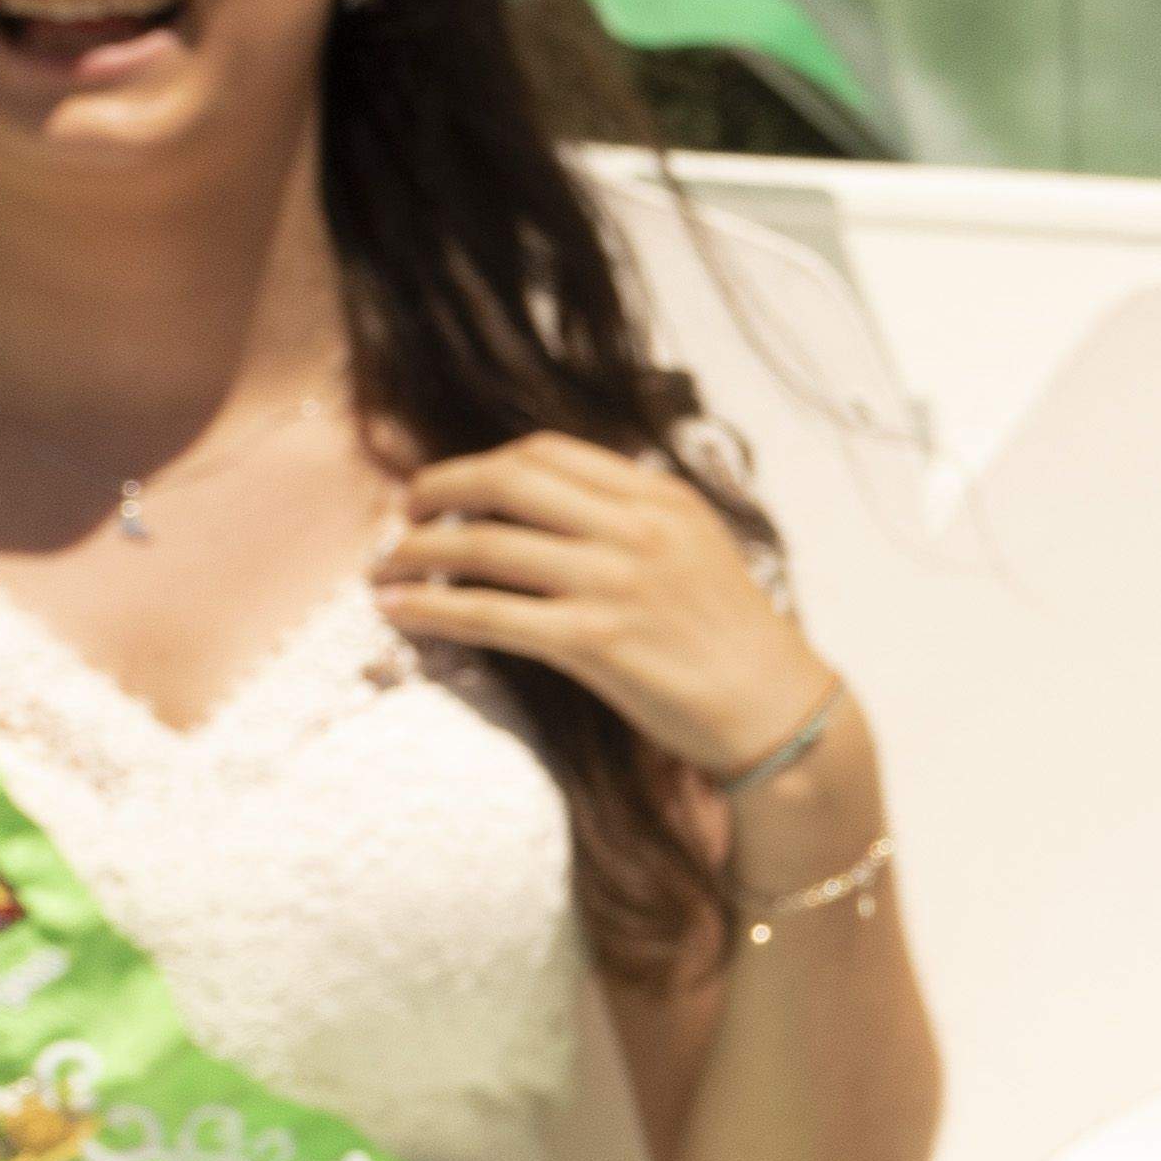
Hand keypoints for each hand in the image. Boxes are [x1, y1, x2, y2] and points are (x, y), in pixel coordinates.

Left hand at [379, 437, 838, 796]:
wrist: (777, 709)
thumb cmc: (734, 637)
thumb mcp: (697, 548)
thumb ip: (631, 516)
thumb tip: (545, 501)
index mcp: (661, 498)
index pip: (548, 452)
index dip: (481, 462)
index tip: (450, 487)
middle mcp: (637, 529)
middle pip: (506, 482)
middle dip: (437, 491)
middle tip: (403, 514)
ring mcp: (616, 583)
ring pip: (485, 546)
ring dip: (417, 553)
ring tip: (384, 568)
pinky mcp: (596, 642)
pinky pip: (489, 615)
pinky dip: (431, 608)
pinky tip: (398, 610)